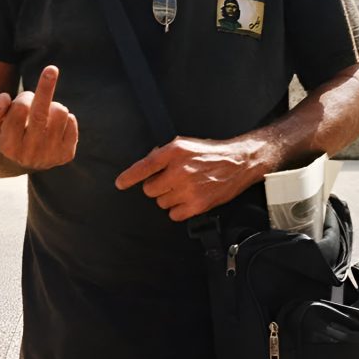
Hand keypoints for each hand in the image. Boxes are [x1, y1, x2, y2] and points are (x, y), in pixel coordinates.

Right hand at [0, 65, 77, 170]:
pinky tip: (54, 125)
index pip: (20, 110)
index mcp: (8, 146)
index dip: (22, 98)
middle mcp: (29, 154)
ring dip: (52, 106)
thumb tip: (4, 98)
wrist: (24, 157)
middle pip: (40, 113)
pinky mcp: (66, 154)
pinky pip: (71, 121)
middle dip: (45, 87)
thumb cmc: (7, 130)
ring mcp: (49, 156)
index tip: (22, 97)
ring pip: (60, 113)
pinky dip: (64, 117)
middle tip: (51, 69)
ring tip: (44, 113)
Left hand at [115, 136, 264, 221]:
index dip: (129, 177)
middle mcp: (179, 170)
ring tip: (183, 187)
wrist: (238, 162)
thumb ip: (164, 154)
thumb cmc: (211, 153)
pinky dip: (178, 209)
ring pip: (161, 203)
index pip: (144, 166)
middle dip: (156, 186)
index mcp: (174, 152)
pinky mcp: (197, 205)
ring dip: (168, 197)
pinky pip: (174, 215)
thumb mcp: (185, 144)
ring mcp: (188, 189)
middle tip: (169, 180)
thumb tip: (147, 166)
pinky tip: (187, 198)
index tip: (120, 183)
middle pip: (149, 189)